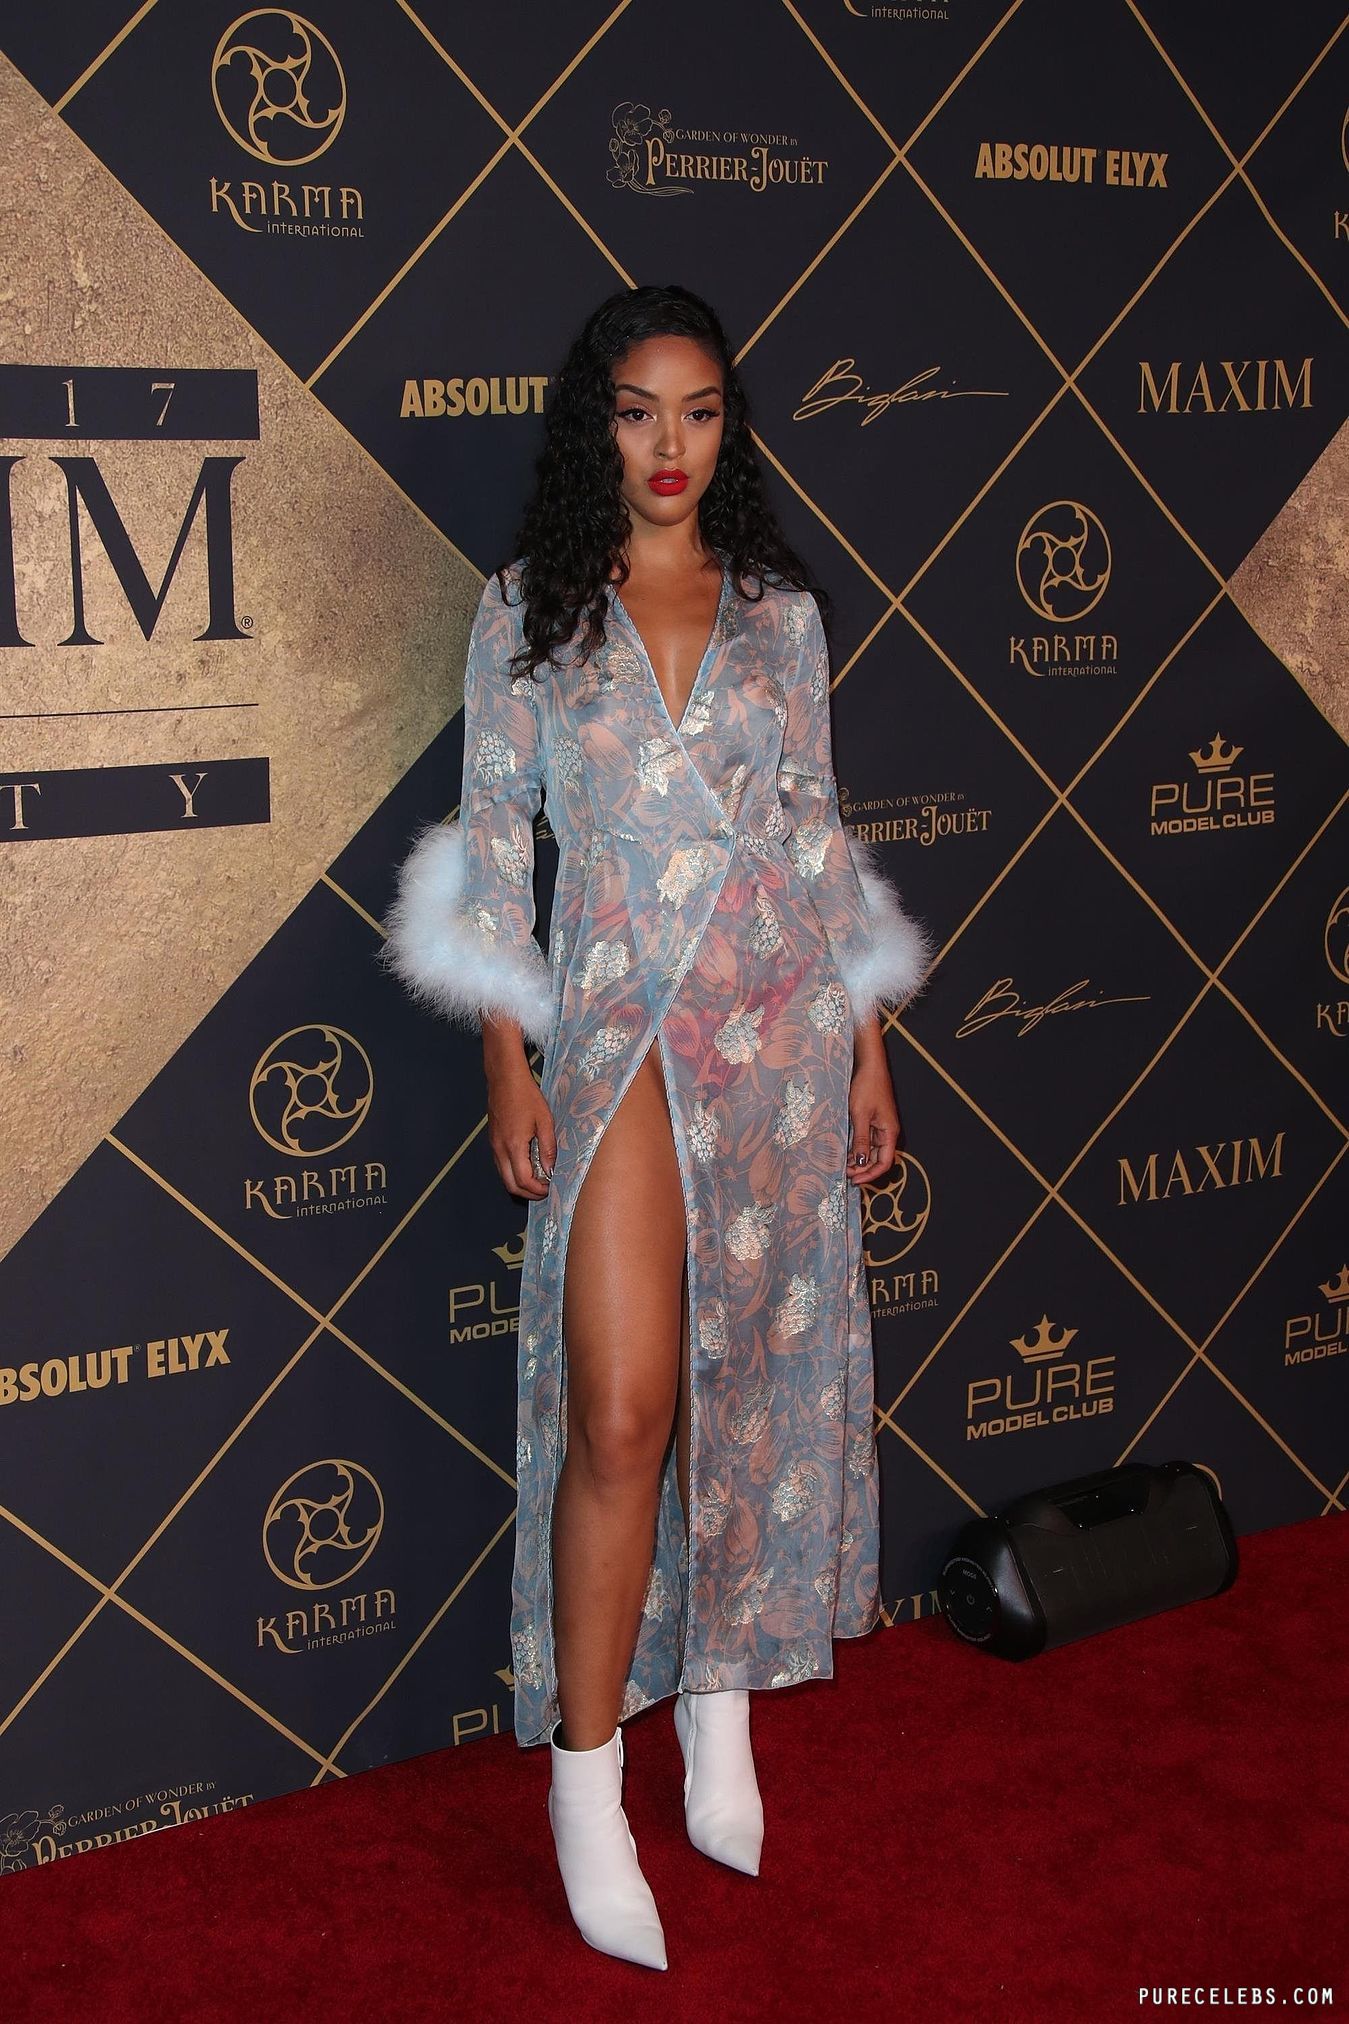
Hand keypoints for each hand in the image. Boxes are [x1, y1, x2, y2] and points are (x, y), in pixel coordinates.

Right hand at [487, 1062, 556, 1199]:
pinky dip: (513, 1172)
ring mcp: (494, 1145)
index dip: (537, 1190)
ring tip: (538, 1179)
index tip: (550, 1188)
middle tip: (544, 1190)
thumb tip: (551, 1169)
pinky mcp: (493, 1140)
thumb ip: (548, 1148)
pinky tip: (528, 1165)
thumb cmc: (526, 1096)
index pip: (523, 1180)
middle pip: (510, 1184)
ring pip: (503, 1176)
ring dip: (519, 1183)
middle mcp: (500, 1149)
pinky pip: (501, 1165)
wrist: (504, 1078)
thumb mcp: (544, 1120)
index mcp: (514, 1145)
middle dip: (527, 1193)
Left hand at [846, 1052, 899, 1184]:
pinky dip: (856, 1147)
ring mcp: (879, 1126)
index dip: (870, 1174)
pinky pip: (865, 1140)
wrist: (869, 1066)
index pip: (884, 1163)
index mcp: (889, 1133)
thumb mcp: (860, 1115)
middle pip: (877, 1159)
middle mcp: (886, 1132)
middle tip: (843, 1173)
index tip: (854, 1180)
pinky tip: (844, 1150)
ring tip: (841, 1164)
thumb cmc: (867, 1087)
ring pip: (870, 1151)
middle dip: (862, 1169)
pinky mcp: (871, 1120)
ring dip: (857, 1159)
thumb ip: (861, 1140)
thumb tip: (860, 1163)